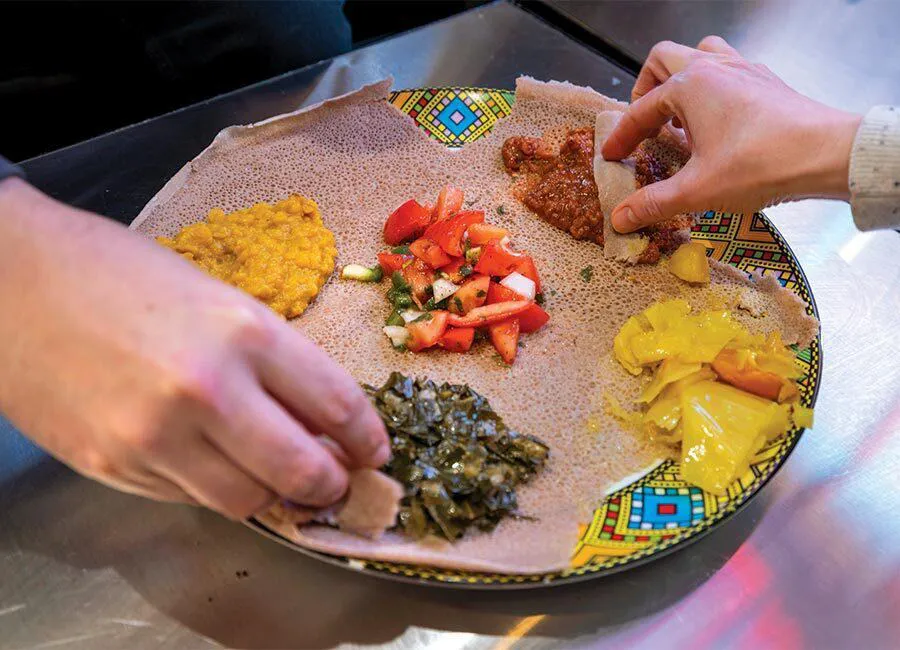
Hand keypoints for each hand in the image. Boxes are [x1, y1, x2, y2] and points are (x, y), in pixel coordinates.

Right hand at [0, 179, 388, 518]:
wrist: (13, 284)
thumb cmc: (121, 276)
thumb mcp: (217, 299)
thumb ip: (271, 361)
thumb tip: (318, 418)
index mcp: (244, 332)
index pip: (337, 404)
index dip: (368, 437)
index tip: (377, 452)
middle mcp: (207, 391)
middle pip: (302, 471)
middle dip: (333, 486)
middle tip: (339, 483)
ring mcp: (156, 437)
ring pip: (248, 502)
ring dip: (276, 497)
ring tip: (281, 479)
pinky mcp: (115, 467)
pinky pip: (190, 499)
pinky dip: (218, 490)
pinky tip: (220, 467)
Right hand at [601, 36, 862, 231]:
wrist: (826, 154)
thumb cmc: (761, 164)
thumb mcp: (697, 190)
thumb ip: (653, 202)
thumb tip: (619, 218)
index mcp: (690, 86)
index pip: (641, 109)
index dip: (622, 136)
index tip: (612, 156)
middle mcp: (714, 68)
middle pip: (664, 61)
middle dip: (645, 90)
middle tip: (643, 123)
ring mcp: (743, 69)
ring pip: (700, 54)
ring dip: (682, 79)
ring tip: (679, 116)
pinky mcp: (766, 81)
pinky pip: (728, 70)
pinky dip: (713, 89)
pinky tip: (717, 123)